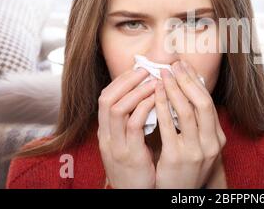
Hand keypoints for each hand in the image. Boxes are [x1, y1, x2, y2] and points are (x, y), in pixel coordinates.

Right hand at [97, 68, 157, 188]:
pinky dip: (145, 108)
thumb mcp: (129, 142)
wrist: (134, 195)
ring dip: (136, 91)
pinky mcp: (130, 155)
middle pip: (106, 98)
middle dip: (127, 80)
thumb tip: (146, 96)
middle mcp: (105, 136)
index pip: (105, 97)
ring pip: (117, 109)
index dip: (121, 80)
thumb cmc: (137, 166)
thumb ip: (132, 121)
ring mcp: (115, 146)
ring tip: (154, 81)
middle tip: (146, 69)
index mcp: (105, 131)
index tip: (138, 69)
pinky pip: (134, 125)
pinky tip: (158, 100)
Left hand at [154, 60, 226, 187]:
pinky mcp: (177, 157)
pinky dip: (162, 107)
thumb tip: (190, 91)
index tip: (185, 67)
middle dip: (187, 81)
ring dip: (174, 90)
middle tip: (174, 65)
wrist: (181, 196)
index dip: (196, 82)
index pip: (209, 103)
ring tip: (163, 75)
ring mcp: (195, 151)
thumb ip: (198, 123)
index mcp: (218, 138)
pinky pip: (168, 127)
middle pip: (202, 103)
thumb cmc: (187, 168)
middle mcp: (211, 143)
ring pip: (187, 112)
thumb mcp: (200, 146)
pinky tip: (154, 95)